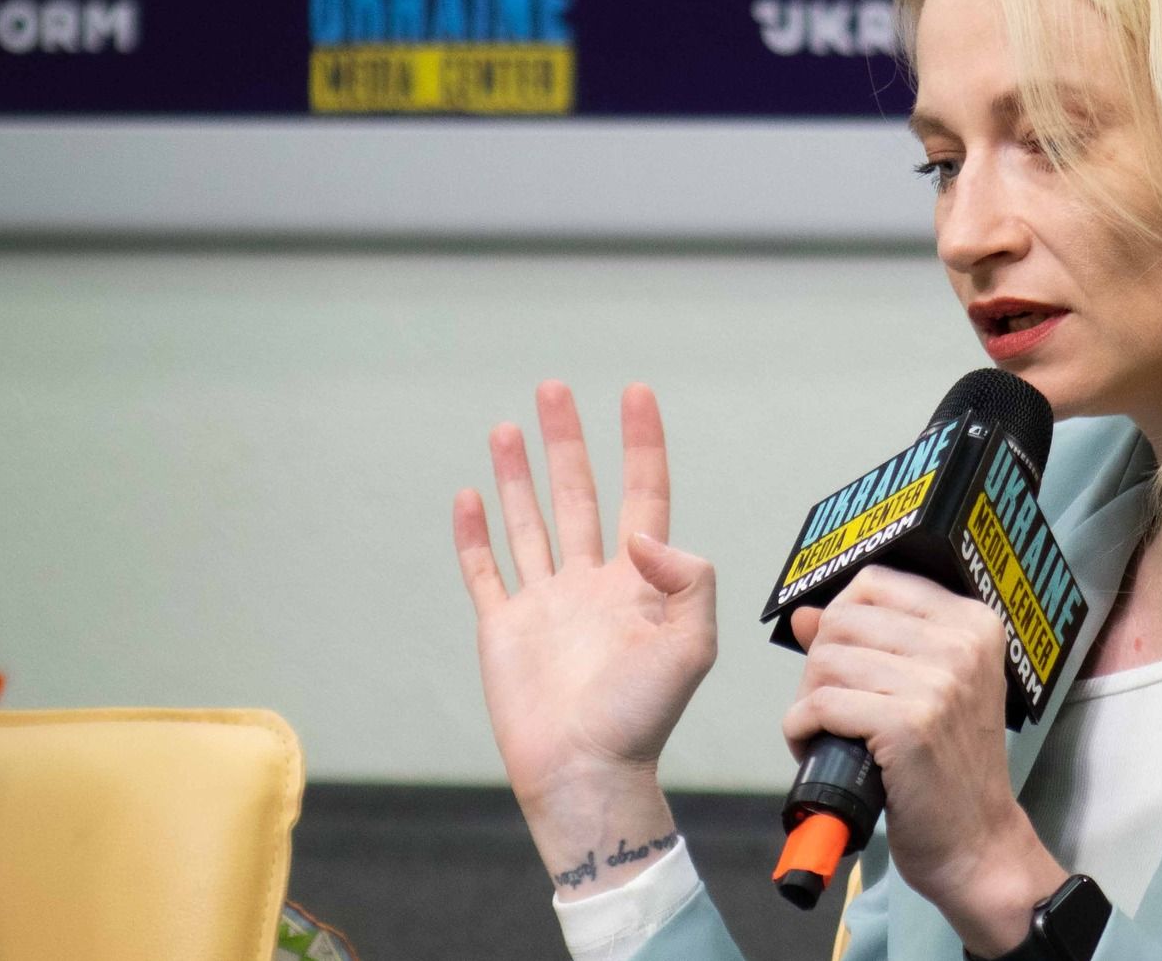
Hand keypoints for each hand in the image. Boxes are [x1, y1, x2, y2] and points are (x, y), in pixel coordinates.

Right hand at [452, 380, 715, 892]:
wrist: (586, 772)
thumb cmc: (643, 718)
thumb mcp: (692, 645)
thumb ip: (687, 579)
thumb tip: (643, 536)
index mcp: (640, 582)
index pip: (644, 494)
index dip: (641, 444)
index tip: (635, 394)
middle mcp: (592, 582)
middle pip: (579, 493)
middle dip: (567, 440)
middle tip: (554, 388)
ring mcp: (546, 603)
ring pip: (530, 521)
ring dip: (519, 474)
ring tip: (507, 426)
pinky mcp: (505, 628)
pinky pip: (485, 570)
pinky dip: (474, 534)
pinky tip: (468, 495)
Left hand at [783, 566, 1066, 954]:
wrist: (977, 841)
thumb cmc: (950, 765)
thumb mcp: (929, 687)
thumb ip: (873, 641)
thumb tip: (805, 613)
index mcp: (973, 622)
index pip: (876, 582)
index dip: (842, 617)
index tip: (844, 659)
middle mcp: (962, 643)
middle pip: (844, 619)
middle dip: (819, 663)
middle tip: (833, 706)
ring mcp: (939, 683)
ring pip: (826, 660)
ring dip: (808, 699)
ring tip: (828, 731)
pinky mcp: (908, 725)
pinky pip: (820, 705)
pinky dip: (801, 728)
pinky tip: (815, 747)